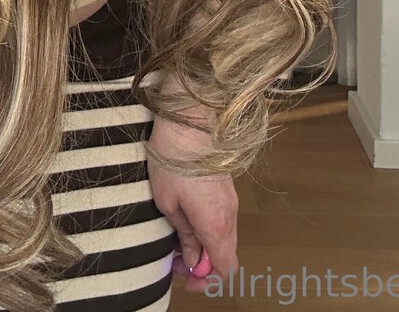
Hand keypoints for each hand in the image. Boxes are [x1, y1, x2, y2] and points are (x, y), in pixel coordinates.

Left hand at [145, 115, 238, 295]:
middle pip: (226, 254)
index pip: (225, 268)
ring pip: (224, 236)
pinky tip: (186, 219)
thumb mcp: (167, 202)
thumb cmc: (174, 158)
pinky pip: (222, 219)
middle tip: (177, 262)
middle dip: (203, 265)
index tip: (186, 279)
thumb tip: (192, 257)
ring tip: (176, 239)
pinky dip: (208, 228)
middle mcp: (230, 215)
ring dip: (205, 245)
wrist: (190, 116)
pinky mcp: (226, 187)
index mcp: (215, 224)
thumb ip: (184, 234)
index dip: (208, 282)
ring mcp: (231, 199)